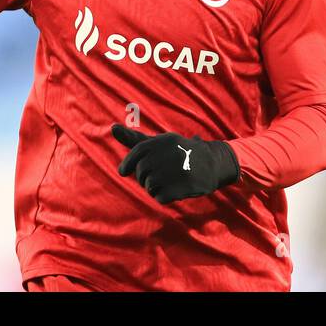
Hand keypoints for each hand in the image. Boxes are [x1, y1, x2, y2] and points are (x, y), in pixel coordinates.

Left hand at [111, 124, 239, 203]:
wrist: (213, 163)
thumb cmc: (179, 152)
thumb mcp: (159, 142)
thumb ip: (135, 138)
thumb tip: (112, 128)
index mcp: (164, 141)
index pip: (137, 153)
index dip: (127, 164)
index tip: (123, 171)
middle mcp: (171, 153)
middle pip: (141, 172)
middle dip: (143, 178)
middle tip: (153, 177)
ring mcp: (178, 170)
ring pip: (149, 187)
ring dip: (153, 188)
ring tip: (167, 181)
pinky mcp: (184, 186)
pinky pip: (160, 198)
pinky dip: (163, 197)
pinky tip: (173, 189)